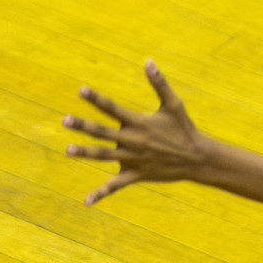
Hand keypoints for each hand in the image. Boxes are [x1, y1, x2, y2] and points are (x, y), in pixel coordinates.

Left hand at [63, 61, 211, 204]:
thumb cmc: (184, 128)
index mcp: (140, 123)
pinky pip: (115, 185)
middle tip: (65, 120)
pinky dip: (101, 194)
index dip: (96, 99)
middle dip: (83, 126)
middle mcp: (133, 140)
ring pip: (104, 156)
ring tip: (67, 150)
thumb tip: (148, 61)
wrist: (197, 158)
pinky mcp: (135, 174)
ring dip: (85, 153)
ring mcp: (133, 159)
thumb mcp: (173, 104)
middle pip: (103, 132)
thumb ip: (159, 84)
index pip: (113, 108)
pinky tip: (86, 201)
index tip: (81, 90)